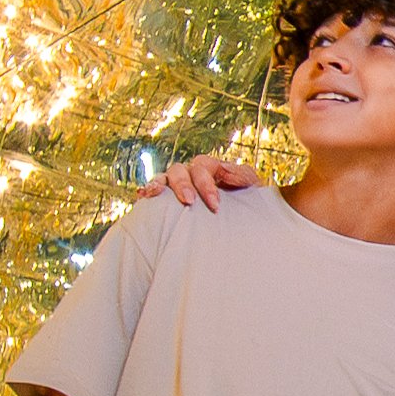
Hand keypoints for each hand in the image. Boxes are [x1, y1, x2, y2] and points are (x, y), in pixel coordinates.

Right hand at [140, 152, 259, 209]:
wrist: (243, 228)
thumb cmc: (248, 207)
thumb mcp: (252, 190)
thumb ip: (243, 176)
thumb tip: (226, 170)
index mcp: (211, 169)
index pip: (203, 167)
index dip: (206, 184)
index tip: (214, 205)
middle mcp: (191, 174)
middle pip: (180, 170)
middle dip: (183, 184)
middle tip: (189, 202)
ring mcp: (178, 186)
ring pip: (164, 178)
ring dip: (159, 184)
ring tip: (153, 194)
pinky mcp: (169, 201)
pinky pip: (155, 192)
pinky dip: (148, 190)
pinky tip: (142, 196)